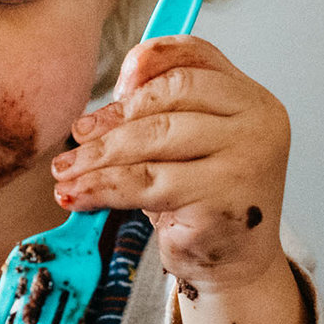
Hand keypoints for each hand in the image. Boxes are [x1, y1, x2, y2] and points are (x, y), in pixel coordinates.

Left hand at [54, 36, 305, 323]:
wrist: (236, 266)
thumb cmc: (206, 199)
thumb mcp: (190, 144)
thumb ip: (163, 110)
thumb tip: (103, 106)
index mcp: (253, 100)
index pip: (198, 57)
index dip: (149, 61)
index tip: (115, 83)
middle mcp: (257, 125)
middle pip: (169, 96)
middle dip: (114, 117)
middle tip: (78, 137)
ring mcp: (243, 163)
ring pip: (151, 139)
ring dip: (97, 156)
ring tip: (66, 170)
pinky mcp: (218, 202)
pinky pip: (143, 183)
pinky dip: (100, 187)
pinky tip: (77, 194)